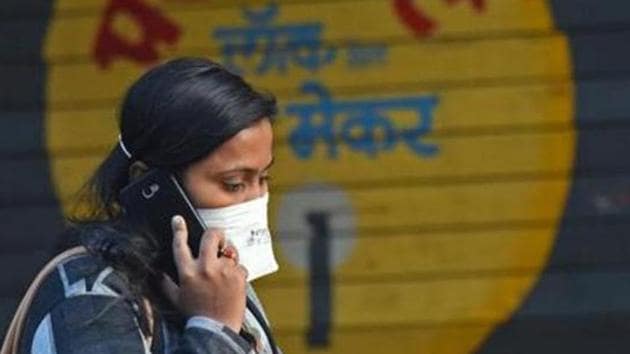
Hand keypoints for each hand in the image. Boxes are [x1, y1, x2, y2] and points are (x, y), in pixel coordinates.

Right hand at [161, 215, 247, 332]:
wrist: (217, 329)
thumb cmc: (196, 314)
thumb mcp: (176, 299)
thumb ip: (166, 283)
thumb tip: (158, 272)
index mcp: (187, 272)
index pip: (180, 244)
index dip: (178, 229)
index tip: (178, 219)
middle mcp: (206, 268)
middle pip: (211, 235)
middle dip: (215, 233)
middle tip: (216, 238)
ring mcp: (224, 271)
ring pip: (229, 250)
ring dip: (227, 256)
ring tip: (224, 270)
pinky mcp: (239, 276)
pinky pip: (240, 265)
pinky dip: (237, 272)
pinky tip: (231, 283)